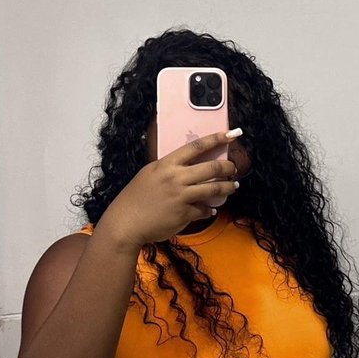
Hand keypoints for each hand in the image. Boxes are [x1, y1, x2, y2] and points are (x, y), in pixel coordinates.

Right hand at [99, 129, 241, 247]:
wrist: (125, 223)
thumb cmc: (135, 198)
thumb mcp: (149, 174)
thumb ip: (169, 168)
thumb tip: (188, 166)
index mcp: (166, 164)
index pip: (196, 146)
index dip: (217, 138)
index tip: (231, 134)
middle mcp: (176, 178)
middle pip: (212, 168)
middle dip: (228, 167)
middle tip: (233, 168)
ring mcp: (181, 197)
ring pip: (214, 189)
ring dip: (228, 187)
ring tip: (232, 186)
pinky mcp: (184, 214)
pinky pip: (204, 210)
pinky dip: (209, 209)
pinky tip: (210, 209)